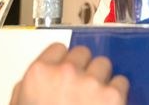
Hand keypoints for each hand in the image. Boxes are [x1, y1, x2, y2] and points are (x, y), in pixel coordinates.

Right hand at [10, 43, 127, 104]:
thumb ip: (27, 89)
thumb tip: (44, 75)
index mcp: (38, 74)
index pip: (59, 49)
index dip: (63, 63)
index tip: (65, 73)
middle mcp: (66, 72)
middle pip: (83, 54)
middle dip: (83, 70)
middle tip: (80, 92)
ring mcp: (92, 83)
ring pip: (104, 65)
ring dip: (101, 80)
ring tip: (93, 102)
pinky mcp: (113, 95)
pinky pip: (121, 82)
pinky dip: (117, 95)